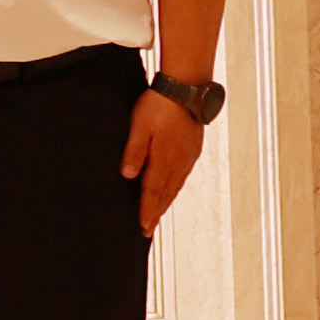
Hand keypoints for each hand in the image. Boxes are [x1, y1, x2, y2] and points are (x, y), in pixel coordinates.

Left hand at [124, 86, 210, 231]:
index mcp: (164, 159)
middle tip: (148, 229)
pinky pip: (183, 175)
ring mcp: (188, 157)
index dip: (148, 210)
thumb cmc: (159, 106)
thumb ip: (134, 151)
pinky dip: (175, 188)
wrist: (187, 90)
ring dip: (166, 202)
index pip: (153, 191)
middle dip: (156, 212)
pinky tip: (172, 189)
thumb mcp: (140, 126)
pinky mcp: (192, 149)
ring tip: (158, 214)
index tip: (144, 227)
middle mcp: (179, 162)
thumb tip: (127, 175)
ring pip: (176, 186)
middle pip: (166, 194)